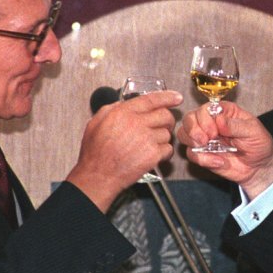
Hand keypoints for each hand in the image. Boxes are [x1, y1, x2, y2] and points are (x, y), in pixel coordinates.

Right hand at [66, 89, 182, 210]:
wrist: (98, 175)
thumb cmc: (96, 153)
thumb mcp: (96, 122)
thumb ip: (112, 109)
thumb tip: (123, 104)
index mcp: (123, 113)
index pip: (151, 99)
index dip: (167, 97)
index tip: (176, 97)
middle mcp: (136, 123)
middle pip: (165, 115)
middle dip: (167, 120)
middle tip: (163, 125)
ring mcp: (146, 139)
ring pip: (167, 133)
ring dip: (162, 138)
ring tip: (150, 144)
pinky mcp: (152, 155)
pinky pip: (168, 149)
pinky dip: (164, 152)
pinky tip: (153, 154)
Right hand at [176, 102, 272, 199]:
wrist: (259, 167)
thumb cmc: (259, 144)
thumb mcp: (253, 131)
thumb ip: (236, 125)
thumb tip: (219, 120)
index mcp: (224, 111)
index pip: (205, 108)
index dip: (204, 119)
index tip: (214, 131)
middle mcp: (211, 122)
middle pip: (189, 118)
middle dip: (193, 129)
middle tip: (205, 140)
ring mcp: (205, 139)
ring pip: (184, 134)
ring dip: (191, 141)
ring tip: (206, 147)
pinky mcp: (203, 154)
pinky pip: (191, 154)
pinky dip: (202, 159)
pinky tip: (219, 162)